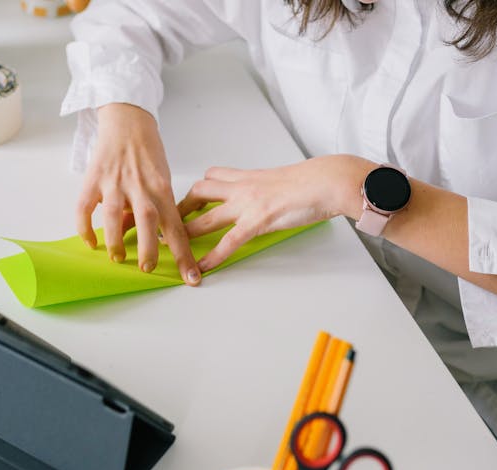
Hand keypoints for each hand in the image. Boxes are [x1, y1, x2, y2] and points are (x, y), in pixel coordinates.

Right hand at [76, 103, 200, 284]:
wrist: (127, 121)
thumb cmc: (148, 154)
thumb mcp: (162, 180)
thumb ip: (157, 208)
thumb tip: (149, 238)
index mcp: (162, 189)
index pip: (176, 228)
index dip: (184, 255)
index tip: (191, 278)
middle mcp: (140, 186)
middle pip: (148, 220)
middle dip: (149, 248)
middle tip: (148, 268)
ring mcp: (115, 182)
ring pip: (116, 214)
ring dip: (117, 239)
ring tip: (118, 258)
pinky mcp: (93, 179)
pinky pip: (85, 207)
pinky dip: (85, 227)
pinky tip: (91, 242)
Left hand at [178, 155, 371, 271]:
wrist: (328, 180)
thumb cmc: (313, 180)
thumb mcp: (282, 179)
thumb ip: (267, 188)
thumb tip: (266, 197)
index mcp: (249, 176)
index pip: (212, 176)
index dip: (197, 188)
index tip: (186, 199)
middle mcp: (242, 187)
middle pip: (198, 192)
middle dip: (179, 207)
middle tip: (168, 222)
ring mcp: (247, 204)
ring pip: (206, 218)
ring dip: (185, 233)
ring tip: (172, 248)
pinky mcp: (258, 221)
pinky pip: (228, 241)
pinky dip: (212, 256)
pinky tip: (202, 267)